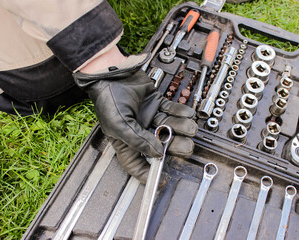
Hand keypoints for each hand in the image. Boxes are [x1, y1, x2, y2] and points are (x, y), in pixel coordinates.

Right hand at [74, 53, 197, 183]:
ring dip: (182, 128)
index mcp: (126, 141)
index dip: (149, 174)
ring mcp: (150, 117)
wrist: (113, 72)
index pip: (137, 164)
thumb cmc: (108, 98)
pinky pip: (172, 111)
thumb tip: (157, 153)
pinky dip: (181, 113)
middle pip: (161, 145)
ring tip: (190, 127)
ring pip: (170, 127)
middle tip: (187, 146)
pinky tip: (187, 114)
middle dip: (176, 146)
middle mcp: (140, 131)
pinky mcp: (157, 103)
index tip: (162, 180)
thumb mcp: (119, 124)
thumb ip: (138, 140)